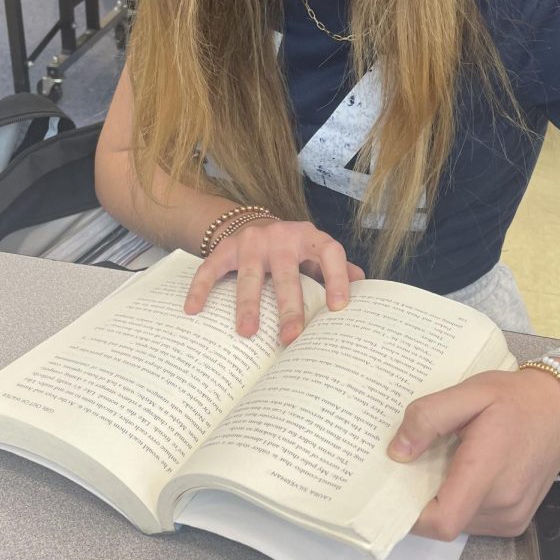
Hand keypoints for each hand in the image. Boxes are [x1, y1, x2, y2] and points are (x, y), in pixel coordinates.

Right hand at [184, 220, 363, 343]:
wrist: (250, 222)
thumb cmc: (291, 249)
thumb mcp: (315, 253)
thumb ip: (337, 269)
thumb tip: (366, 287)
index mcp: (310, 237)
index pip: (330, 253)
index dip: (337, 278)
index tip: (339, 308)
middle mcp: (281, 236)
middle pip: (287, 274)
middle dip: (289, 307)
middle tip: (291, 337)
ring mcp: (251, 241)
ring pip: (250, 276)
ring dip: (248, 305)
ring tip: (247, 333)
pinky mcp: (225, 248)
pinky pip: (211, 269)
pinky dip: (201, 289)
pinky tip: (194, 310)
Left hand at [387, 367, 559, 538]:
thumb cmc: (514, 398)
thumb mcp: (469, 392)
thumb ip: (428, 417)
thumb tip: (397, 452)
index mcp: (488, 470)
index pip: (443, 521)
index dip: (412, 515)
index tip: (396, 488)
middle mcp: (503, 504)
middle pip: (446, 520)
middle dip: (424, 498)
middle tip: (421, 462)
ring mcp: (512, 517)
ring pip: (459, 523)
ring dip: (446, 499)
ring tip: (450, 463)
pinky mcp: (516, 522)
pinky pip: (475, 522)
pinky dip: (463, 503)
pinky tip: (468, 474)